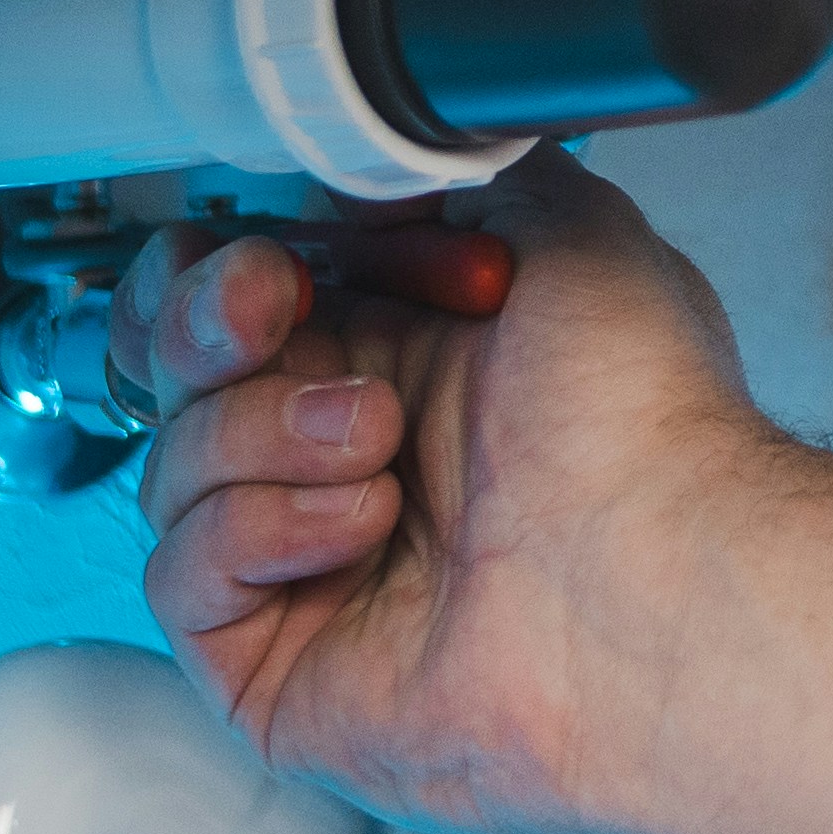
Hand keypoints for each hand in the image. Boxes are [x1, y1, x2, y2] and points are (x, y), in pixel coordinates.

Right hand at [114, 150, 769, 829]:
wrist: (661, 568)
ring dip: (264, 431)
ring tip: (378, 442)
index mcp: (399, 360)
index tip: (256, 255)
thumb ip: (463, 172)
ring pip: (171, 470)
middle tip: (271, 307)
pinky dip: (259, 530)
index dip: (207, 274)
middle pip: (175, 380)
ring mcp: (307, 567)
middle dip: (205, 323)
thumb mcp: (573, 231)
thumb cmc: (641, 426)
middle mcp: (345, 461)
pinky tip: (360, 527)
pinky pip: (181, 576)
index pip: (229, 311)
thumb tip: (370, 167)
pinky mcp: (274, 666)